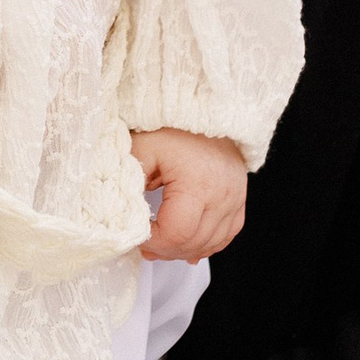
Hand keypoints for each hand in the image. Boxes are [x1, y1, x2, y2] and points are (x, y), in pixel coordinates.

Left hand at [131, 127, 247, 262]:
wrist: (205, 110)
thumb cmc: (173, 126)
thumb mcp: (142, 147)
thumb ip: (128, 181)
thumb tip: (120, 214)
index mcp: (197, 183)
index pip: (177, 232)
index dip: (154, 241)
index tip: (137, 236)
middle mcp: (221, 194)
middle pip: (193, 242)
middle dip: (165, 249)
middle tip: (145, 244)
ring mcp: (234, 198)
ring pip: (211, 243)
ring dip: (184, 250)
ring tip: (163, 245)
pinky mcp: (239, 198)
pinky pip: (227, 234)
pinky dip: (207, 244)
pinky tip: (190, 248)